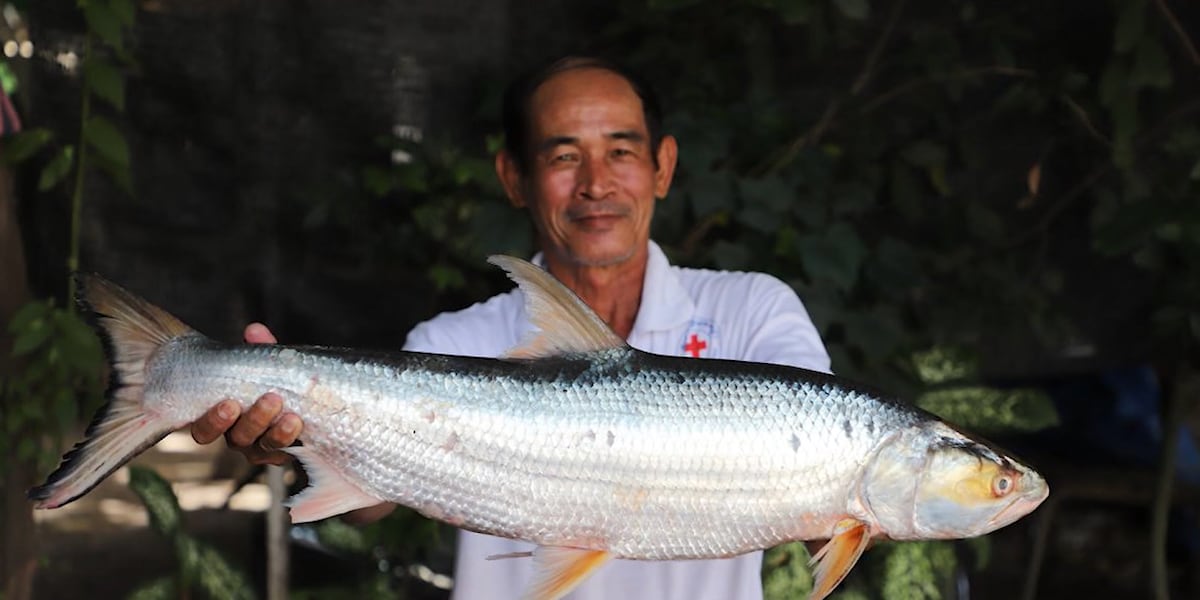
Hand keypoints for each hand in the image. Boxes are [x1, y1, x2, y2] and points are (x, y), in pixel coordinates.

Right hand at [190, 323, 302, 465]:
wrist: (301, 396)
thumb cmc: (270, 379)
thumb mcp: (265, 363)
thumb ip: (259, 349)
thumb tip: (254, 331)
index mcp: (222, 417)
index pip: (204, 429)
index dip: (213, 421)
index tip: (229, 403)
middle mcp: (237, 436)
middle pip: (237, 439)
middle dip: (254, 421)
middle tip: (271, 400)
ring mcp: (259, 447)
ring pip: (261, 449)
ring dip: (277, 433)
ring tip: (292, 417)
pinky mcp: (282, 453)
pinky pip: (284, 455)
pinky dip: (292, 443)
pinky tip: (301, 430)